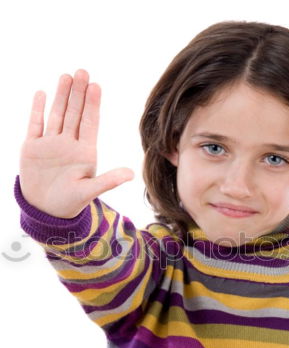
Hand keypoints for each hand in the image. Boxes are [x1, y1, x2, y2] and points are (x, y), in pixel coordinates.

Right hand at [19, 69, 133, 217]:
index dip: (92, 105)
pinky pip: (35, 124)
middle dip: (78, 93)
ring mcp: (51, 144)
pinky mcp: (33, 147)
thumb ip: (108, 181)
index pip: (90, 123)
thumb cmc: (69, 203)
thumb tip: (131, 174)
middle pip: (74, 114)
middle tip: (82, 72)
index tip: (96, 86)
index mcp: (85, 152)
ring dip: (61, 96)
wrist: (45, 210)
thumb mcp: (89, 192)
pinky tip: (41, 93)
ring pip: (57, 114)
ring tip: (66, 77)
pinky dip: (37, 109)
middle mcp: (69, 144)